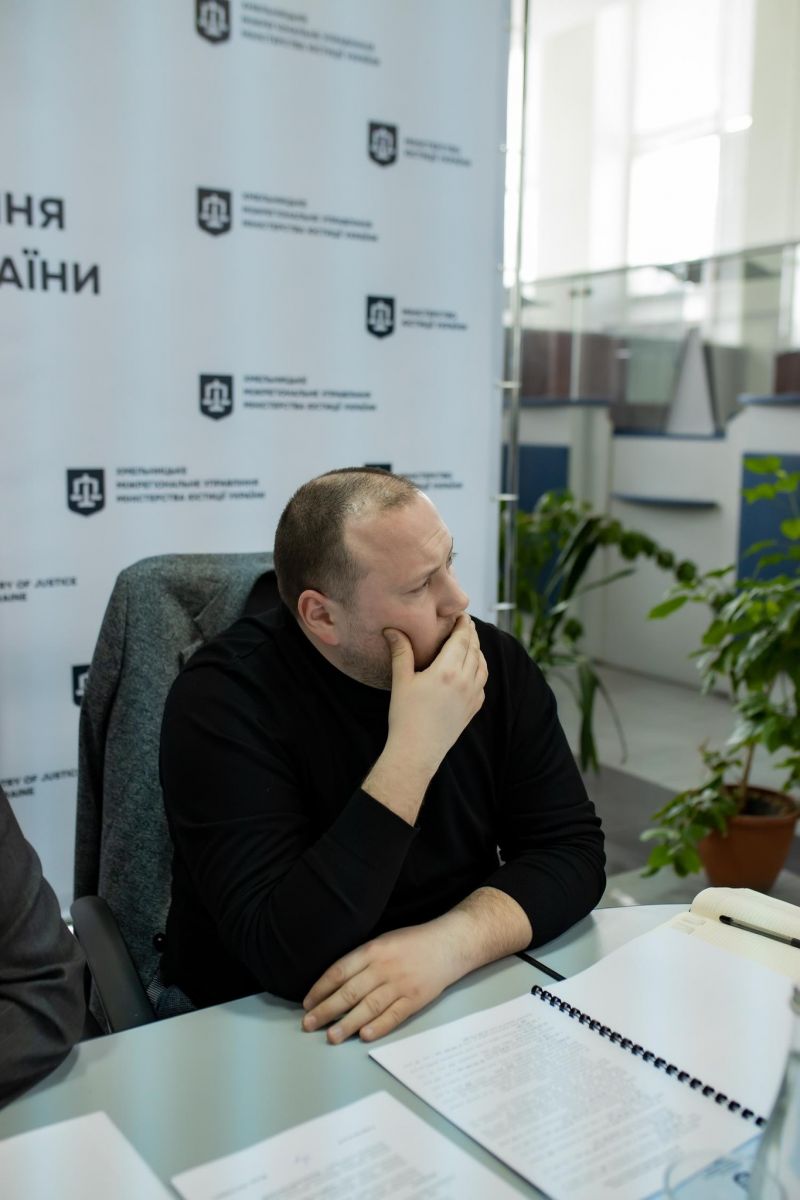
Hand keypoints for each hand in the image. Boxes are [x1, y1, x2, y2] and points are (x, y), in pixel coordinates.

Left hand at [301, 921, 462, 1044]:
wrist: (449, 944)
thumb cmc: (413, 942)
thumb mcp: (383, 941)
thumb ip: (362, 959)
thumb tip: (335, 982)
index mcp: (373, 950)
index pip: (339, 971)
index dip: (320, 989)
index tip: (307, 1003)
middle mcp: (384, 968)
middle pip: (349, 992)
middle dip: (326, 1010)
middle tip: (309, 1024)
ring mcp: (400, 984)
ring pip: (369, 1007)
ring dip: (348, 1023)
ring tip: (331, 1037)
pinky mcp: (416, 999)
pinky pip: (394, 1015)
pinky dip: (379, 1026)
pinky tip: (365, 1036)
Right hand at [384, 614, 487, 775]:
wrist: (416, 751)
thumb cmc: (405, 716)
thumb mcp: (401, 680)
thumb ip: (401, 652)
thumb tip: (392, 629)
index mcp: (447, 670)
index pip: (461, 639)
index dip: (463, 624)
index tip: (461, 614)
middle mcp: (464, 681)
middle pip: (474, 649)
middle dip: (471, 633)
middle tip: (466, 622)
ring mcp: (472, 695)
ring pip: (482, 665)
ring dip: (478, 650)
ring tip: (470, 642)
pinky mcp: (474, 708)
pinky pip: (483, 683)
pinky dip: (480, 670)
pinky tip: (473, 668)